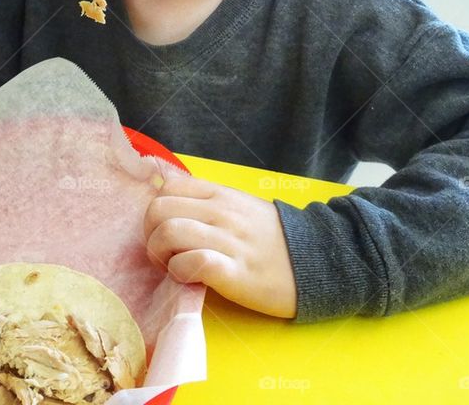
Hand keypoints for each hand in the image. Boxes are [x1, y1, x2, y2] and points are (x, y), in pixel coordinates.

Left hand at [143, 176, 297, 318]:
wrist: (318, 261)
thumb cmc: (273, 238)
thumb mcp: (240, 206)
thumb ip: (207, 201)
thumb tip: (169, 201)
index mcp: (219, 194)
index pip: (166, 188)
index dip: (155, 212)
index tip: (164, 231)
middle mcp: (220, 212)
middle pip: (157, 210)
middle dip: (150, 234)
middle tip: (163, 254)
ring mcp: (227, 240)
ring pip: (168, 232)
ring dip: (161, 255)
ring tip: (174, 268)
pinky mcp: (234, 272)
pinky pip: (192, 263)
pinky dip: (181, 272)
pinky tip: (190, 280)